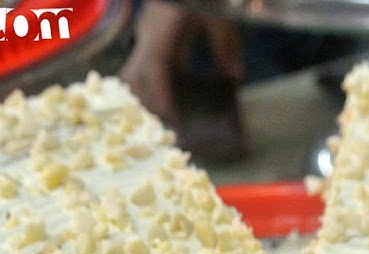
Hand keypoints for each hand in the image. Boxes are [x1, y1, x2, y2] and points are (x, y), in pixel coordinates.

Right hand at [119, 1, 242, 126]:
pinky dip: (159, 79)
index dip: (161, 96)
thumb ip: (226, 46)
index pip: (153, 69)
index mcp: (161, 29)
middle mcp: (148, 32)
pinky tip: (177, 90)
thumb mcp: (220, 15)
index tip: (172, 119)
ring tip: (171, 112)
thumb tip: (234, 77)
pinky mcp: (153, 28)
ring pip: (136, 69)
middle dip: (148, 101)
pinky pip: (149, 60)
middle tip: (168, 123)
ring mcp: (148, 29)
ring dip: (150, 92)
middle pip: (134, 75)